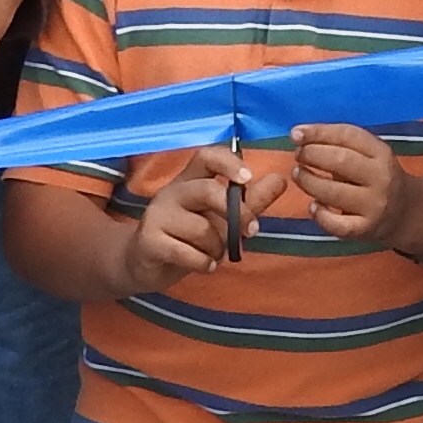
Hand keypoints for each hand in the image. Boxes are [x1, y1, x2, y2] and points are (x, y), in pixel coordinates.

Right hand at [125, 147, 251, 285]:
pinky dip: (203, 263)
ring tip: (214, 255)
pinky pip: (187, 253)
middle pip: (207, 190)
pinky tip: (206, 266)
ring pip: (201, 228)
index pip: (206, 156)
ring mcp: (158, 215)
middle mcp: (172, 192)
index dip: (229, 162)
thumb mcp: (221, 218)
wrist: (142, 263)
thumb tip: (281, 179)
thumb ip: (250, 200)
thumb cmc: (187, 237)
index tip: (247, 177)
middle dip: (237, 213)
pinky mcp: (149, 241)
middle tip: (253, 231)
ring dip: (217, 247)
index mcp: (190, 180)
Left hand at [283, 123, 419, 245]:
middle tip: (298, 155)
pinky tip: (313, 207)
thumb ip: (339, 144)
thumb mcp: (369, 155)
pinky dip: (320, 215)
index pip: (348, 136)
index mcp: (382, 153)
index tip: (295, 133)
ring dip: (308, 181)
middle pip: (340, 161)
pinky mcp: (365, 229)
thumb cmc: (376, 177)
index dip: (319, 132)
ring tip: (298, 174)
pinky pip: (336, 224)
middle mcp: (381, 178)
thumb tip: (299, 134)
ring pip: (333, 192)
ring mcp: (374, 205)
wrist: (406, 213)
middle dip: (311, 154)